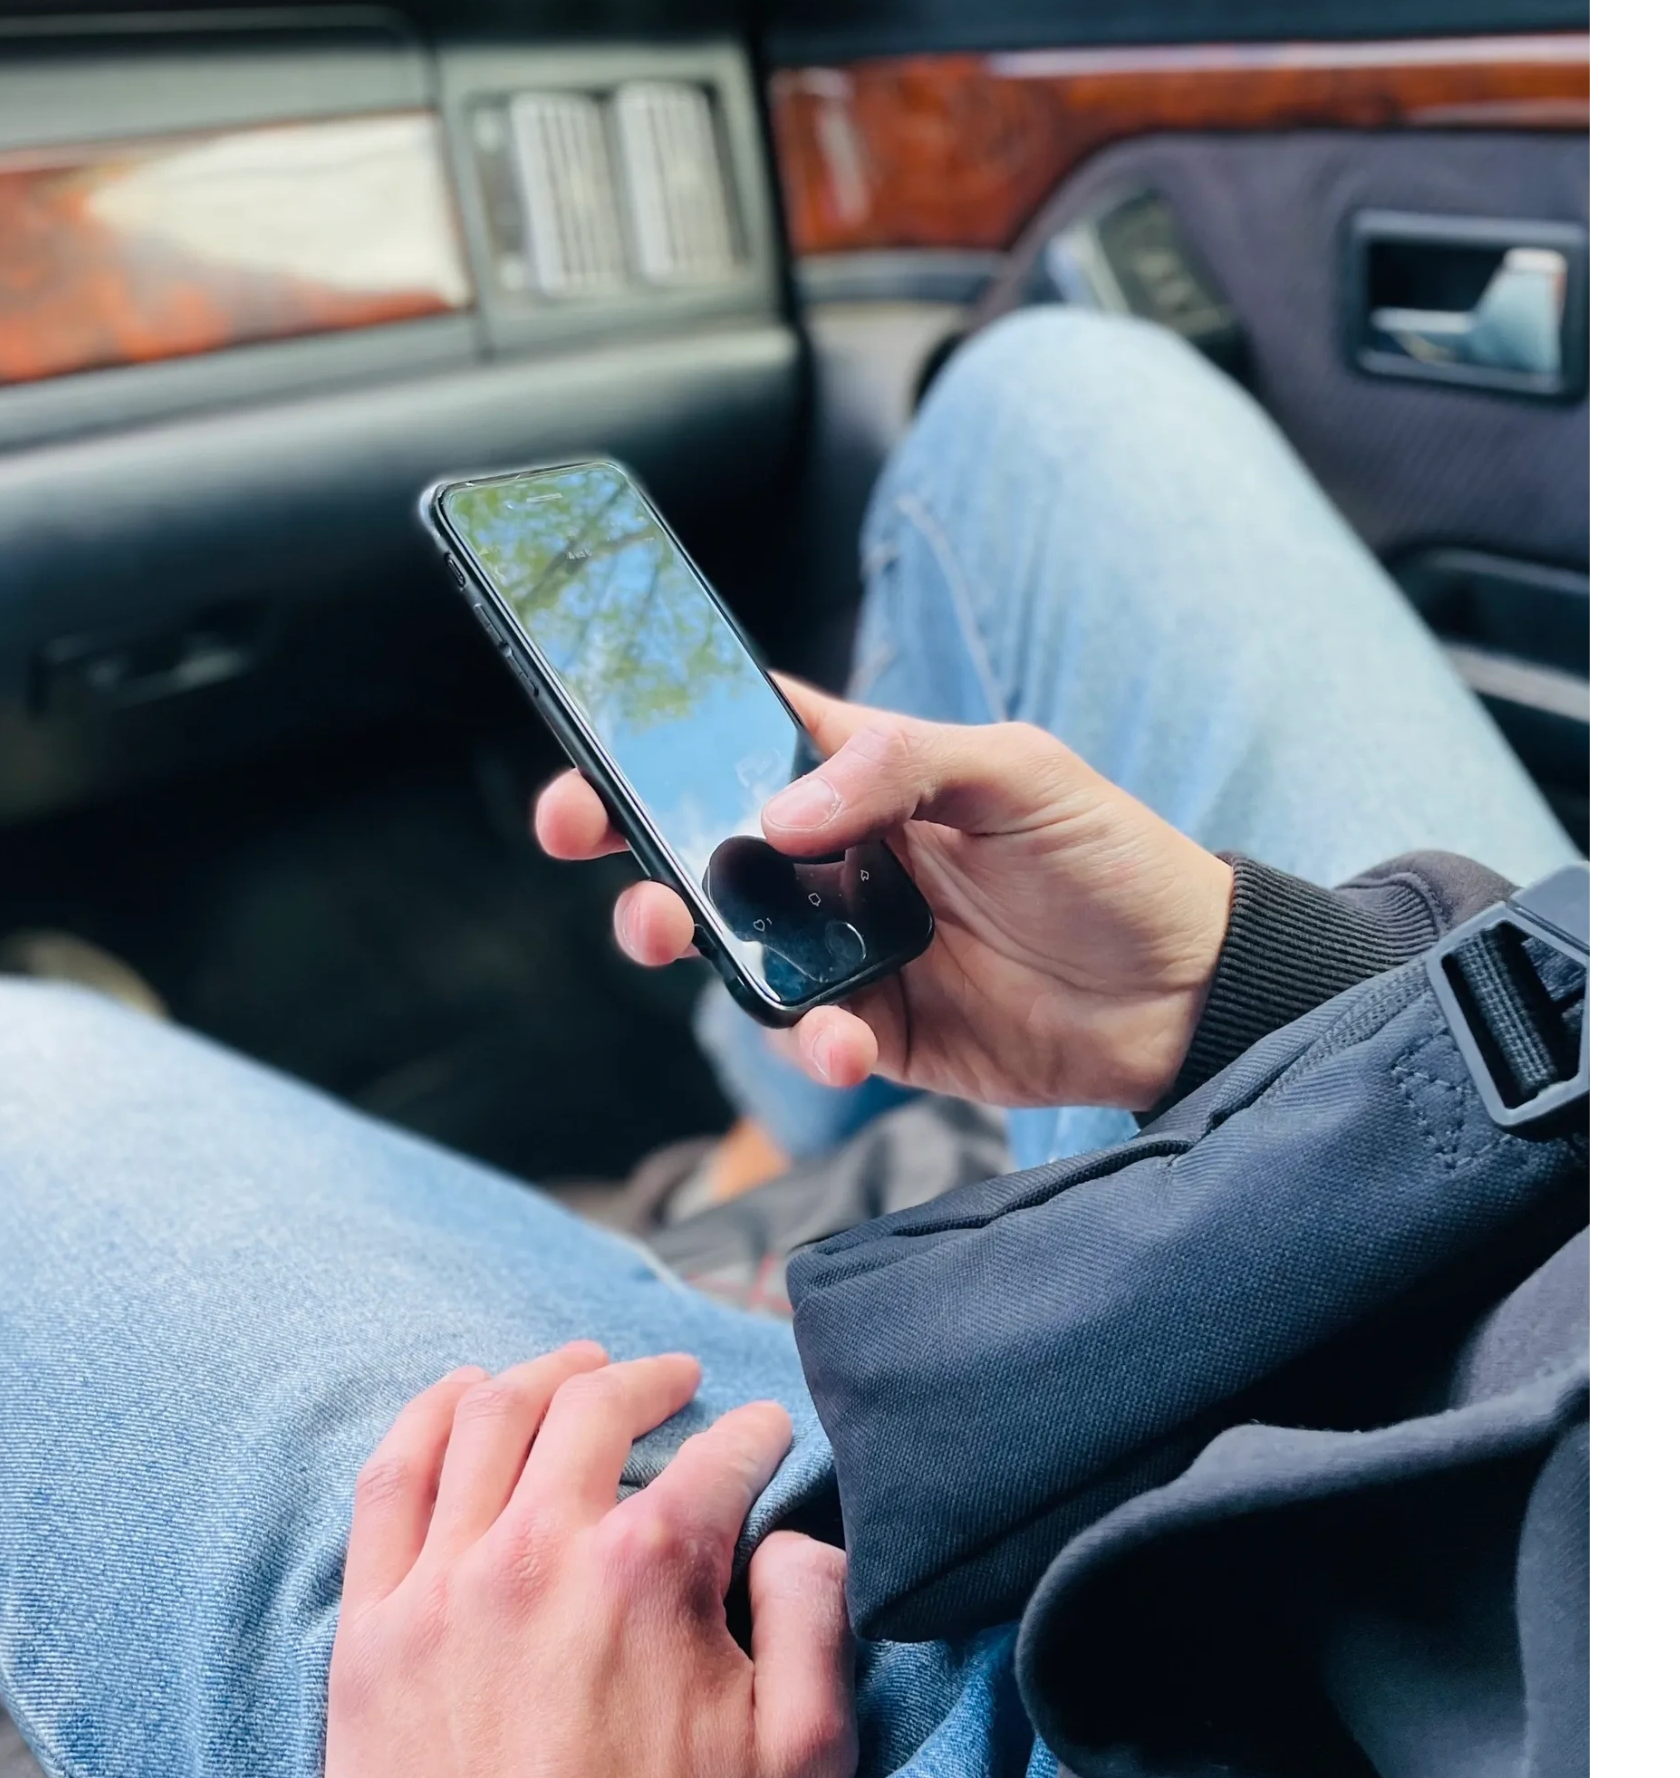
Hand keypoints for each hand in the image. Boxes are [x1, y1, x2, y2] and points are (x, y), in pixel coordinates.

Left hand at [321, 1343, 854, 1777]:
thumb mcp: (803, 1764)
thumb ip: (814, 1620)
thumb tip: (794, 1538)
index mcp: (651, 1573)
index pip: (716, 1458)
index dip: (752, 1437)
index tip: (761, 1437)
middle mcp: (538, 1553)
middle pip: (591, 1410)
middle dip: (646, 1380)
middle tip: (672, 1380)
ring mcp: (440, 1589)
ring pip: (483, 1423)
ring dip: (539, 1378)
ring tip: (573, 1370)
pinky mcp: (369, 1640)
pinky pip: (388, 1486)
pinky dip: (426, 1421)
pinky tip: (454, 1401)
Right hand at [535, 679, 1231, 1115]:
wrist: (1193, 996)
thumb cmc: (1115, 859)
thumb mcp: (1021, 773)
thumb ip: (901, 767)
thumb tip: (782, 811)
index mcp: (871, 772)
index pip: (743, 734)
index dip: (657, 734)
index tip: (590, 745)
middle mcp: (844, 855)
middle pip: (705, 841)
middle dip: (631, 841)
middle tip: (583, 840)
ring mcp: (853, 945)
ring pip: (732, 943)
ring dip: (689, 940)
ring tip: (680, 937)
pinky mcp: (878, 1028)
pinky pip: (808, 1035)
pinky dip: (809, 1042)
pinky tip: (846, 1043)